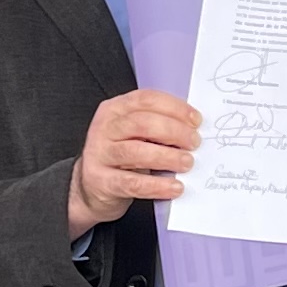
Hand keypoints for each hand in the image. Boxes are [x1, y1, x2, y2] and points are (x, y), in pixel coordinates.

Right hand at [70, 89, 202, 236]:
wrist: (90, 187)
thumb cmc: (121, 156)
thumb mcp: (133, 134)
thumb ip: (156, 126)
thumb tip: (193, 128)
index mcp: (115, 109)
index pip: (146, 100)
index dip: (174, 108)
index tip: (196, 120)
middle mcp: (105, 128)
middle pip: (142, 123)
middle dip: (174, 131)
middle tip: (194, 143)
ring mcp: (100, 154)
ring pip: (136, 151)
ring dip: (167, 157)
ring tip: (187, 163)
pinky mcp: (101, 181)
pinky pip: (132, 183)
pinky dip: (157, 185)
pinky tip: (175, 187)